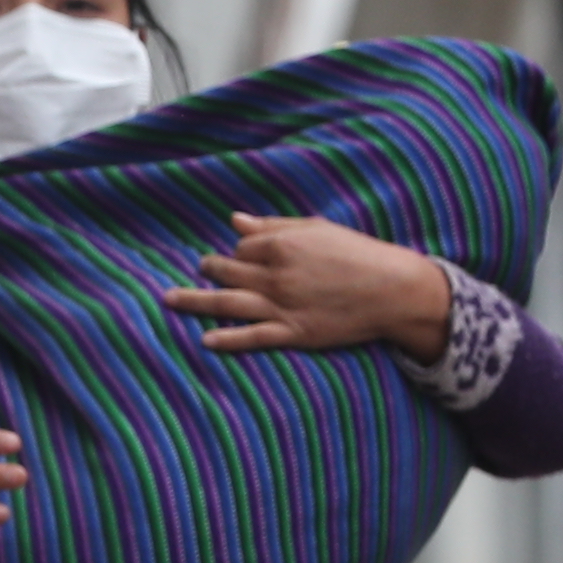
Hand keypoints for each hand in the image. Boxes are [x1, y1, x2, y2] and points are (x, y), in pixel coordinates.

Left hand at [167, 212, 451, 360]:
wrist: (393, 290)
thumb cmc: (357, 254)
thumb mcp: (316, 230)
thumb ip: (273, 226)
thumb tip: (236, 221)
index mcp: (281, 246)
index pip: (241, 248)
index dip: (240, 252)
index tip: (243, 256)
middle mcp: (275, 276)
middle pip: (227, 272)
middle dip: (210, 270)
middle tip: (199, 269)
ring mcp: (282, 306)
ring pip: (227, 303)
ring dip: (195, 301)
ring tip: (170, 300)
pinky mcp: (292, 333)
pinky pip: (252, 337)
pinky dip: (227, 339)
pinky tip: (205, 340)